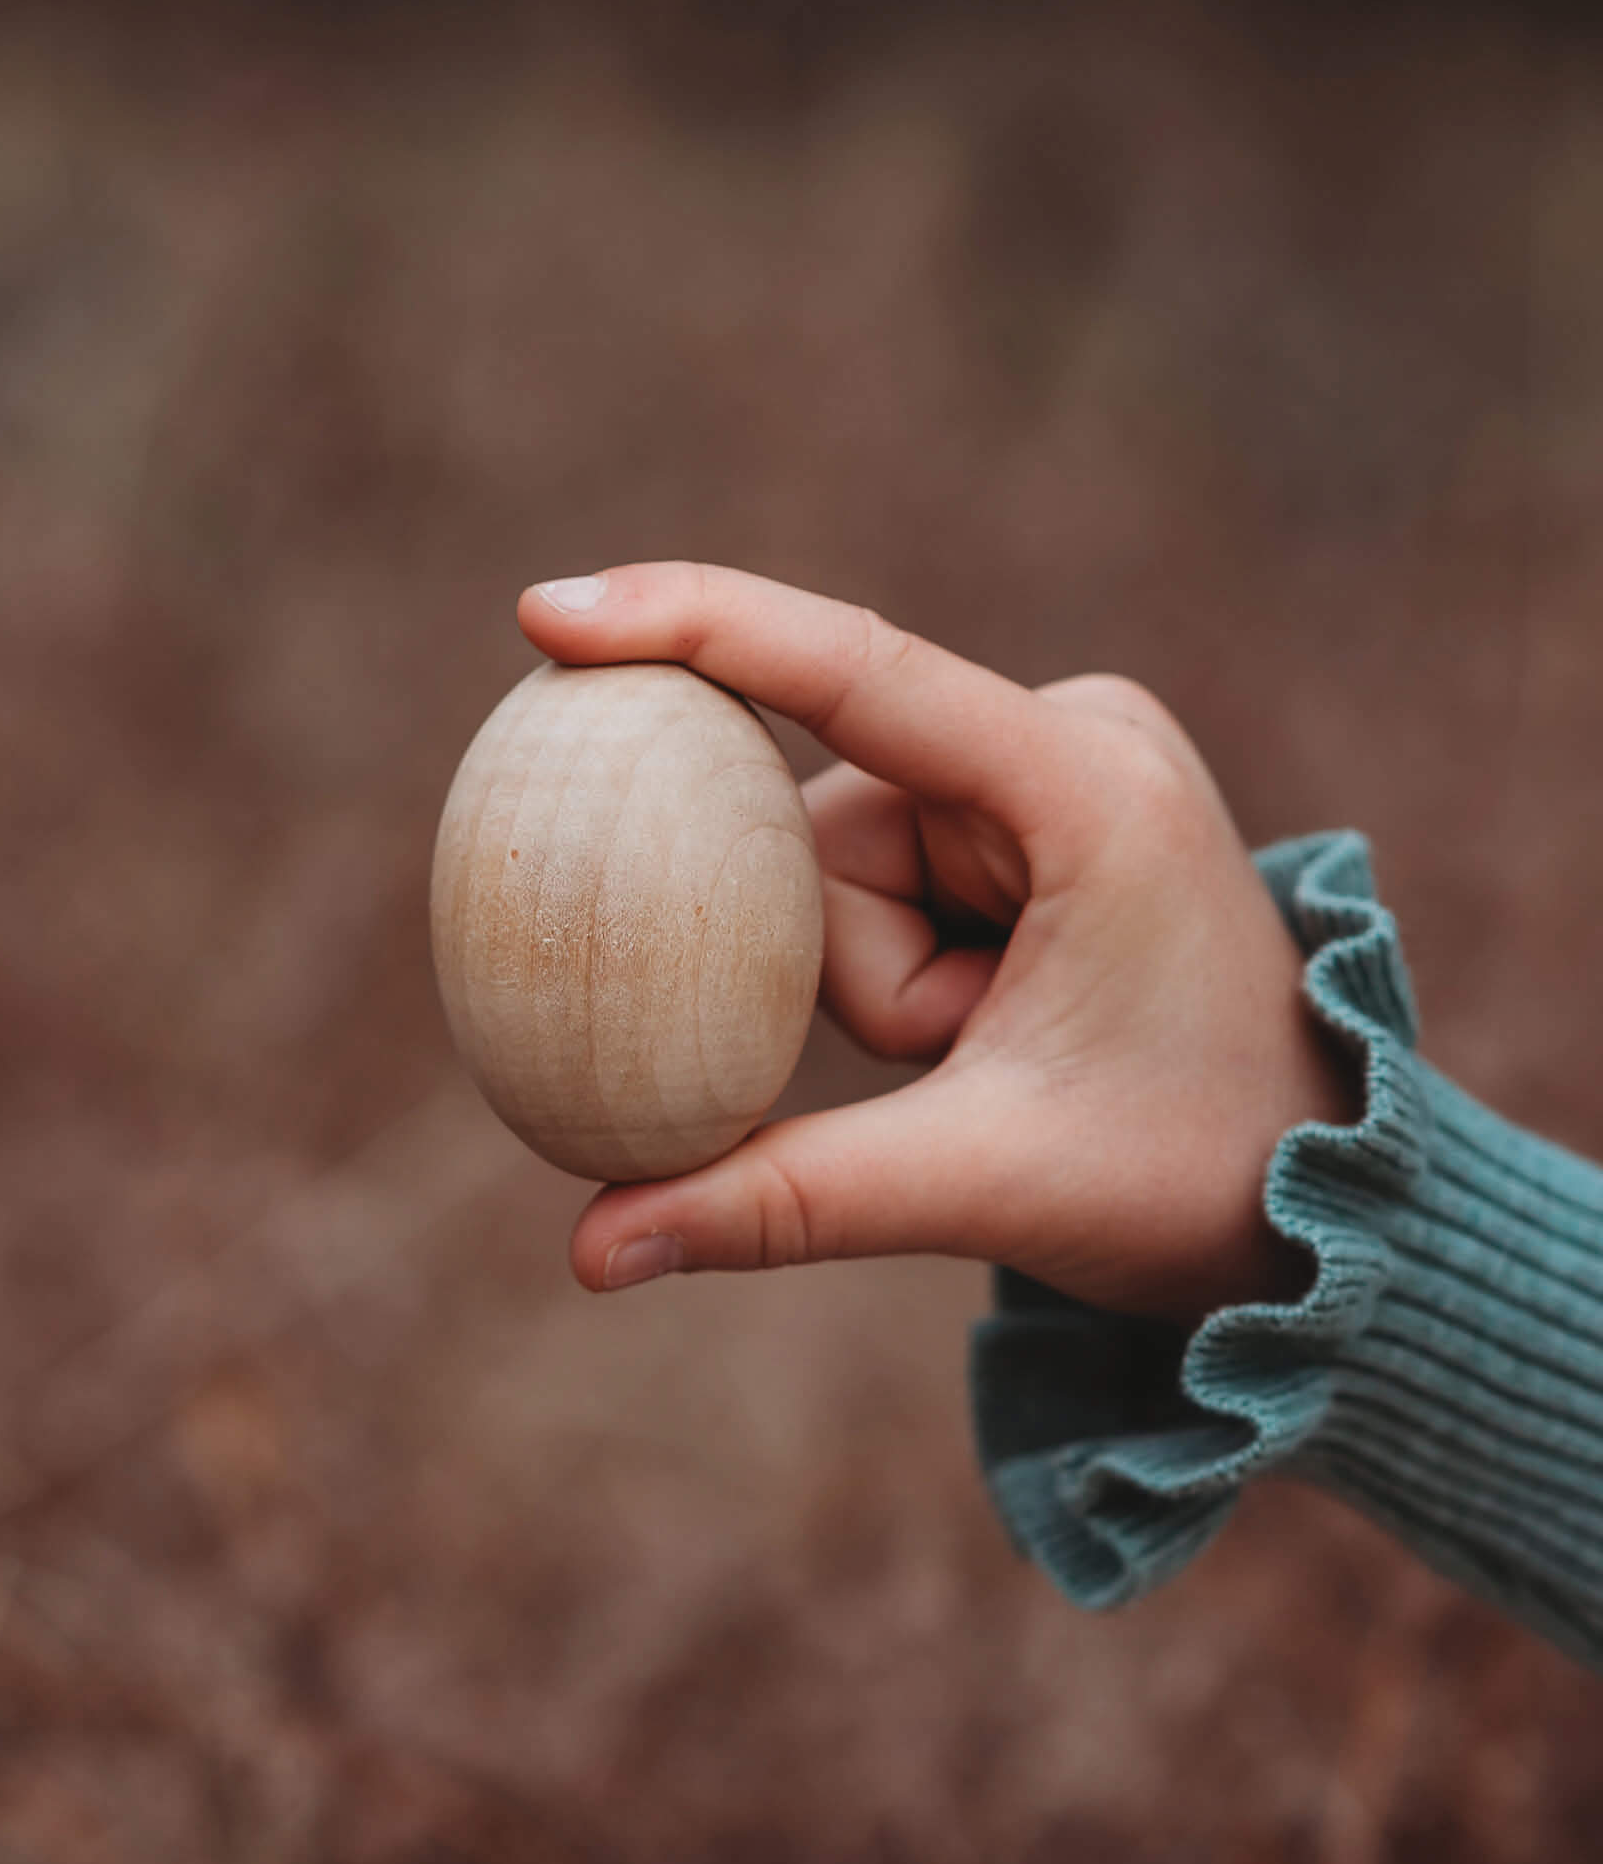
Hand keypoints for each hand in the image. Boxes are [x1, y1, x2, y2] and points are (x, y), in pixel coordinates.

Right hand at [517, 563, 1358, 1324]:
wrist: (1317, 1194)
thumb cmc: (1186, 1173)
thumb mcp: (980, 1180)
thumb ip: (782, 1199)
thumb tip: (590, 1250)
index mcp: (1084, 788)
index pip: (857, 674)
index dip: (696, 625)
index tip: (546, 612)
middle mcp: (1066, 739)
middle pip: (827, 828)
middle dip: (853, 974)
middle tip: (966, 1053)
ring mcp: (1047, 767)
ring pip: (841, 865)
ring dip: (880, 987)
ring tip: (1002, 1050)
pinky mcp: (1024, 810)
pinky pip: (880, 877)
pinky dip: (894, 966)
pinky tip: (994, 1019)